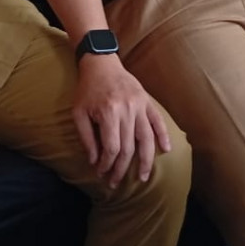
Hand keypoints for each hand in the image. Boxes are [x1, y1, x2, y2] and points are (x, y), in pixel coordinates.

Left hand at [72, 54, 171, 187]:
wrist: (101, 64)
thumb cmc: (87, 89)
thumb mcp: (79, 113)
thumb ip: (86, 138)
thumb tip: (95, 161)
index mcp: (109, 112)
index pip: (112, 147)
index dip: (107, 164)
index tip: (101, 173)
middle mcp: (127, 110)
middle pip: (128, 147)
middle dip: (121, 168)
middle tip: (115, 182)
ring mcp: (140, 105)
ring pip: (146, 139)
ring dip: (145, 161)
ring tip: (142, 177)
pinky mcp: (147, 101)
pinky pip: (158, 121)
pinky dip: (163, 135)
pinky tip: (166, 150)